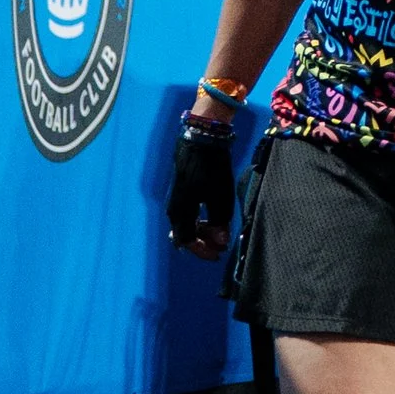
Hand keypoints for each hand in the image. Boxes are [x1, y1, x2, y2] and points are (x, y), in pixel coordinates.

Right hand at [166, 120, 235, 259]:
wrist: (200, 139)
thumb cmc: (210, 168)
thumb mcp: (220, 197)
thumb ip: (220, 222)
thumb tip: (221, 242)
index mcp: (180, 212)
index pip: (187, 242)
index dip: (202, 251)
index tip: (218, 254)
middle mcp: (173, 208)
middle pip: (184, 235)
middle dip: (202, 242)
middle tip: (220, 243)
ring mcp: (175, 198)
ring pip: (185, 224)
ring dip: (201, 231)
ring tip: (218, 230)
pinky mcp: (180, 190)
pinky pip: (186, 213)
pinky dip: (198, 220)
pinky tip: (211, 216)